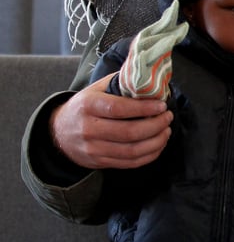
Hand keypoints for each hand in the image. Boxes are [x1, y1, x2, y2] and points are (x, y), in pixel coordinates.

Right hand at [50, 73, 172, 169]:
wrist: (58, 132)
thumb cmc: (84, 106)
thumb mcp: (96, 89)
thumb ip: (120, 83)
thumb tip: (149, 78)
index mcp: (89, 106)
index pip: (119, 108)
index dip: (144, 108)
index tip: (162, 105)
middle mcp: (89, 129)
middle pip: (129, 132)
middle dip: (156, 125)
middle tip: (168, 117)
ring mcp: (93, 148)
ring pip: (132, 150)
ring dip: (156, 142)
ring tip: (166, 131)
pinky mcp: (99, 162)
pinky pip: (129, 163)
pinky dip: (149, 155)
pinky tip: (158, 145)